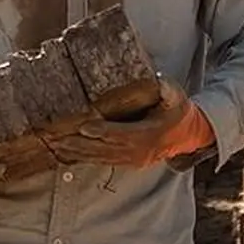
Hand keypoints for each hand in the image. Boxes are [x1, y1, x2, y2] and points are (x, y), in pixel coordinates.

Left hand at [45, 80, 214, 168]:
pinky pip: (102, 161)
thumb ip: (167, 90)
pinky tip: (68, 153)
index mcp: (148, 135)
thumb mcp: (176, 96)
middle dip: (80, 145)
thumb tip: (159, 81)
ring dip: (78, 153)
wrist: (186, 133)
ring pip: (100, 157)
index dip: (103, 131)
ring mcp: (131, 159)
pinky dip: (84, 157)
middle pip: (105, 149)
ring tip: (57, 146)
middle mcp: (138, 151)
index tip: (84, 127)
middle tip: (58, 140)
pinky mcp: (126, 162)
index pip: (122, 134)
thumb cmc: (177, 111)